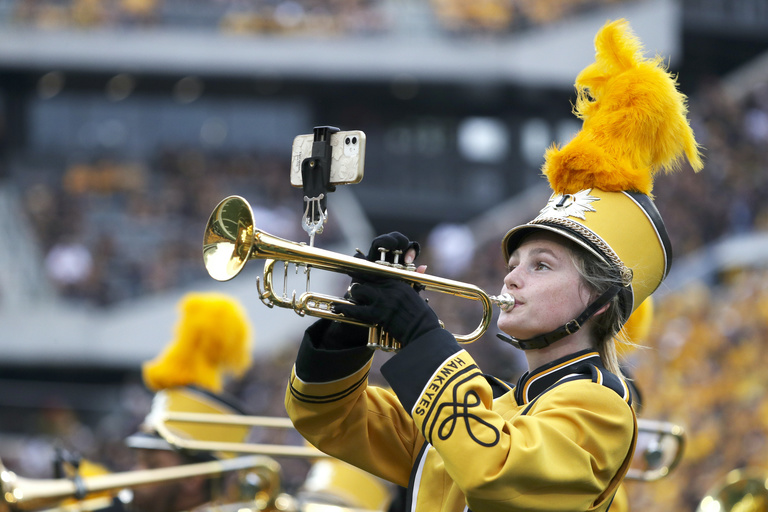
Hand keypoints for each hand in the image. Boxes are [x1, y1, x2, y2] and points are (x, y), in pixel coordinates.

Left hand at [314, 232, 421, 350]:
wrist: (423, 333)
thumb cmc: (421, 316)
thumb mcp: (416, 294)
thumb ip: (413, 280)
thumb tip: (422, 265)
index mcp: (398, 281)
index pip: (375, 269)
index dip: (363, 268)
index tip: (355, 265)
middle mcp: (390, 288)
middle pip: (365, 278)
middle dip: (359, 284)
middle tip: (355, 290)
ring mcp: (384, 300)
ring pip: (358, 290)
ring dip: (354, 295)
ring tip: (354, 299)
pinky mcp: (379, 314)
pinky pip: (355, 309)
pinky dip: (344, 309)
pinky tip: (337, 308)